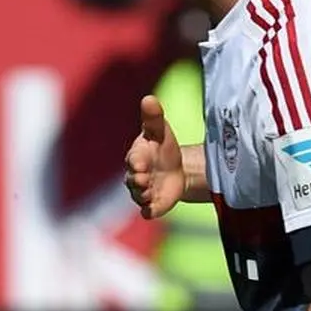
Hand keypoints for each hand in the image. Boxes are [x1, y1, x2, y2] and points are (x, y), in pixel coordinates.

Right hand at [124, 96, 184, 218]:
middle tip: (145, 179)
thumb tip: (149, 98)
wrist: (177, 169)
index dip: (136, 162)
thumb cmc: (163, 147)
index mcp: (136, 157)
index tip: (141, 162)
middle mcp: (135, 176)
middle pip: (133, 181)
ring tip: (151, 192)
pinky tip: (152, 211)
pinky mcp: (153, 205)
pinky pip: (148, 212)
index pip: (133, 160)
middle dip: (138, 180)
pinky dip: (150, 212)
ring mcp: (143, 192)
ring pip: (139, 197)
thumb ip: (154, 117)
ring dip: (144, 196)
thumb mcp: (161, 131)